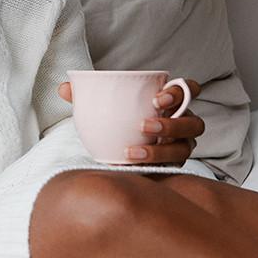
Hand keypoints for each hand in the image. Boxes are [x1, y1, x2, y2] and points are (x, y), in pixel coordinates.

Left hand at [56, 76, 204, 165]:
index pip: (189, 90)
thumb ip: (85, 94)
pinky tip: (128, 166)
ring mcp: (181, 146)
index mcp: (170, 101)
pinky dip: (152, 167)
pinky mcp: (173, 166)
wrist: (118, 148)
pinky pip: (171, 169)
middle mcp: (183, 124)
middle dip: (172, 123)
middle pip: (193, 122)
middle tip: (144, 125)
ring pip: (185, 148)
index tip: (157, 98)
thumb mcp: (103, 105)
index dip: (180, 92)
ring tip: (132, 151)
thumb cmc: (117, 119)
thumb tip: (64, 88)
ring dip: (161, 150)